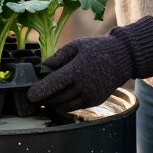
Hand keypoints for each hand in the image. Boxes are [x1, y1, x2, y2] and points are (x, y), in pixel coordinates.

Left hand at [27, 16, 152, 111]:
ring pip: (65, 104)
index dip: (39, 92)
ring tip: (43, 100)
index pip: (54, 84)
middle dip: (44, 99)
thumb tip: (43, 67)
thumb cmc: (98, 48)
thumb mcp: (77, 45)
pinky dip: (64, 105)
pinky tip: (57, 101)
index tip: (29, 96)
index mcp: (78, 69)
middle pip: (57, 97)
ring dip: (52, 104)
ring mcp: (91, 95)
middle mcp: (84, 85)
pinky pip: (75, 106)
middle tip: (34, 97)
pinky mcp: (95, 101)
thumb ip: (59, 56)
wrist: (123, 58)